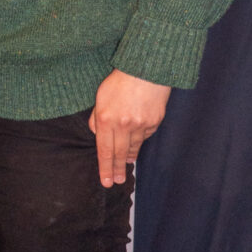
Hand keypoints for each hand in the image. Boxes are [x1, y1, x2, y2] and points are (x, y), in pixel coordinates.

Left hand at [89, 69, 170, 186]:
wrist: (147, 69)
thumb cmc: (120, 81)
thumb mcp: (100, 97)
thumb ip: (97, 118)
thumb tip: (97, 134)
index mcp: (106, 118)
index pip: (104, 150)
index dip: (105, 168)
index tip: (106, 181)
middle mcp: (123, 125)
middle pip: (119, 154)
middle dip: (117, 169)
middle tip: (117, 181)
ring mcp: (141, 125)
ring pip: (133, 147)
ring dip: (129, 158)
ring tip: (126, 166)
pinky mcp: (154, 122)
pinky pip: (145, 136)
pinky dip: (140, 141)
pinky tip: (136, 144)